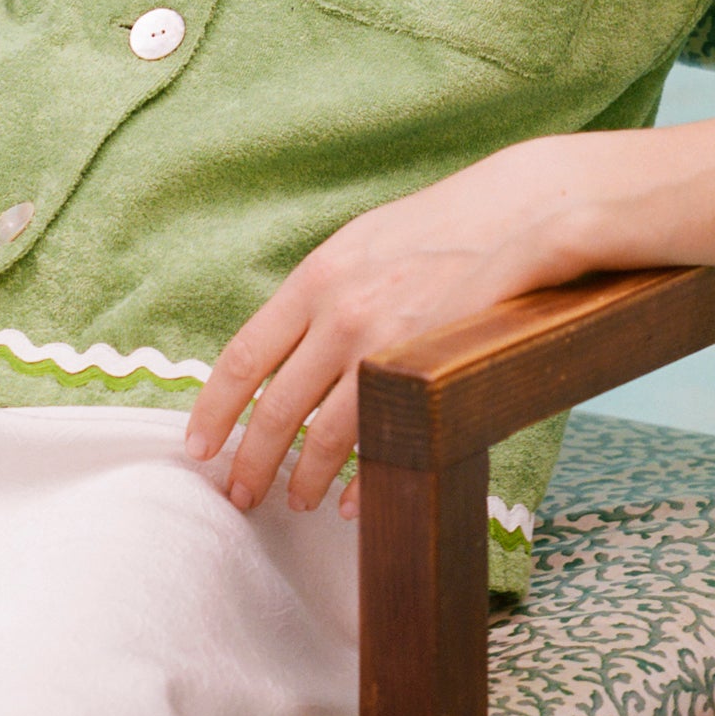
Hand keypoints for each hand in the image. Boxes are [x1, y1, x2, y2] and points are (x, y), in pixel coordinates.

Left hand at [183, 138, 583, 517]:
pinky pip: (381, 443)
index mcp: (315, 279)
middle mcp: (340, 314)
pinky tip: (349, 501)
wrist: (515, 214)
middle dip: (252, 461)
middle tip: (240, 493)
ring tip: (296, 501)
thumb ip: (315, 296)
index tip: (198, 446)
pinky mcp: (429, 371)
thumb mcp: (358, 246)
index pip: (243, 356)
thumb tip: (277, 354)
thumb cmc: (433, 232)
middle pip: (276, 409)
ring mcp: (386, 346)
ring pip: (324, 436)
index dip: (215, 409)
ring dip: (302, 479)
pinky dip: (360, 481)